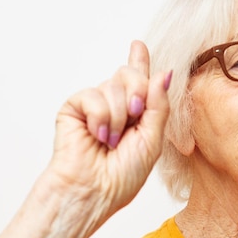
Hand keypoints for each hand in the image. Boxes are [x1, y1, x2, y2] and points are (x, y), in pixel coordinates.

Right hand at [47, 40, 170, 218]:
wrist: (93, 191)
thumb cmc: (122, 175)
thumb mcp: (152, 140)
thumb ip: (159, 105)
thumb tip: (163, 73)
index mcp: (136, 115)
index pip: (139, 82)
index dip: (139, 62)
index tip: (138, 45)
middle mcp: (115, 106)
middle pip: (131, 75)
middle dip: (138, 93)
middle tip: (135, 116)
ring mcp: (94, 106)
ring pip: (113, 85)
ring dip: (119, 116)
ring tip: (111, 141)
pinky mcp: (74, 107)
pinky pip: (93, 95)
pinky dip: (101, 117)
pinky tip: (97, 136)